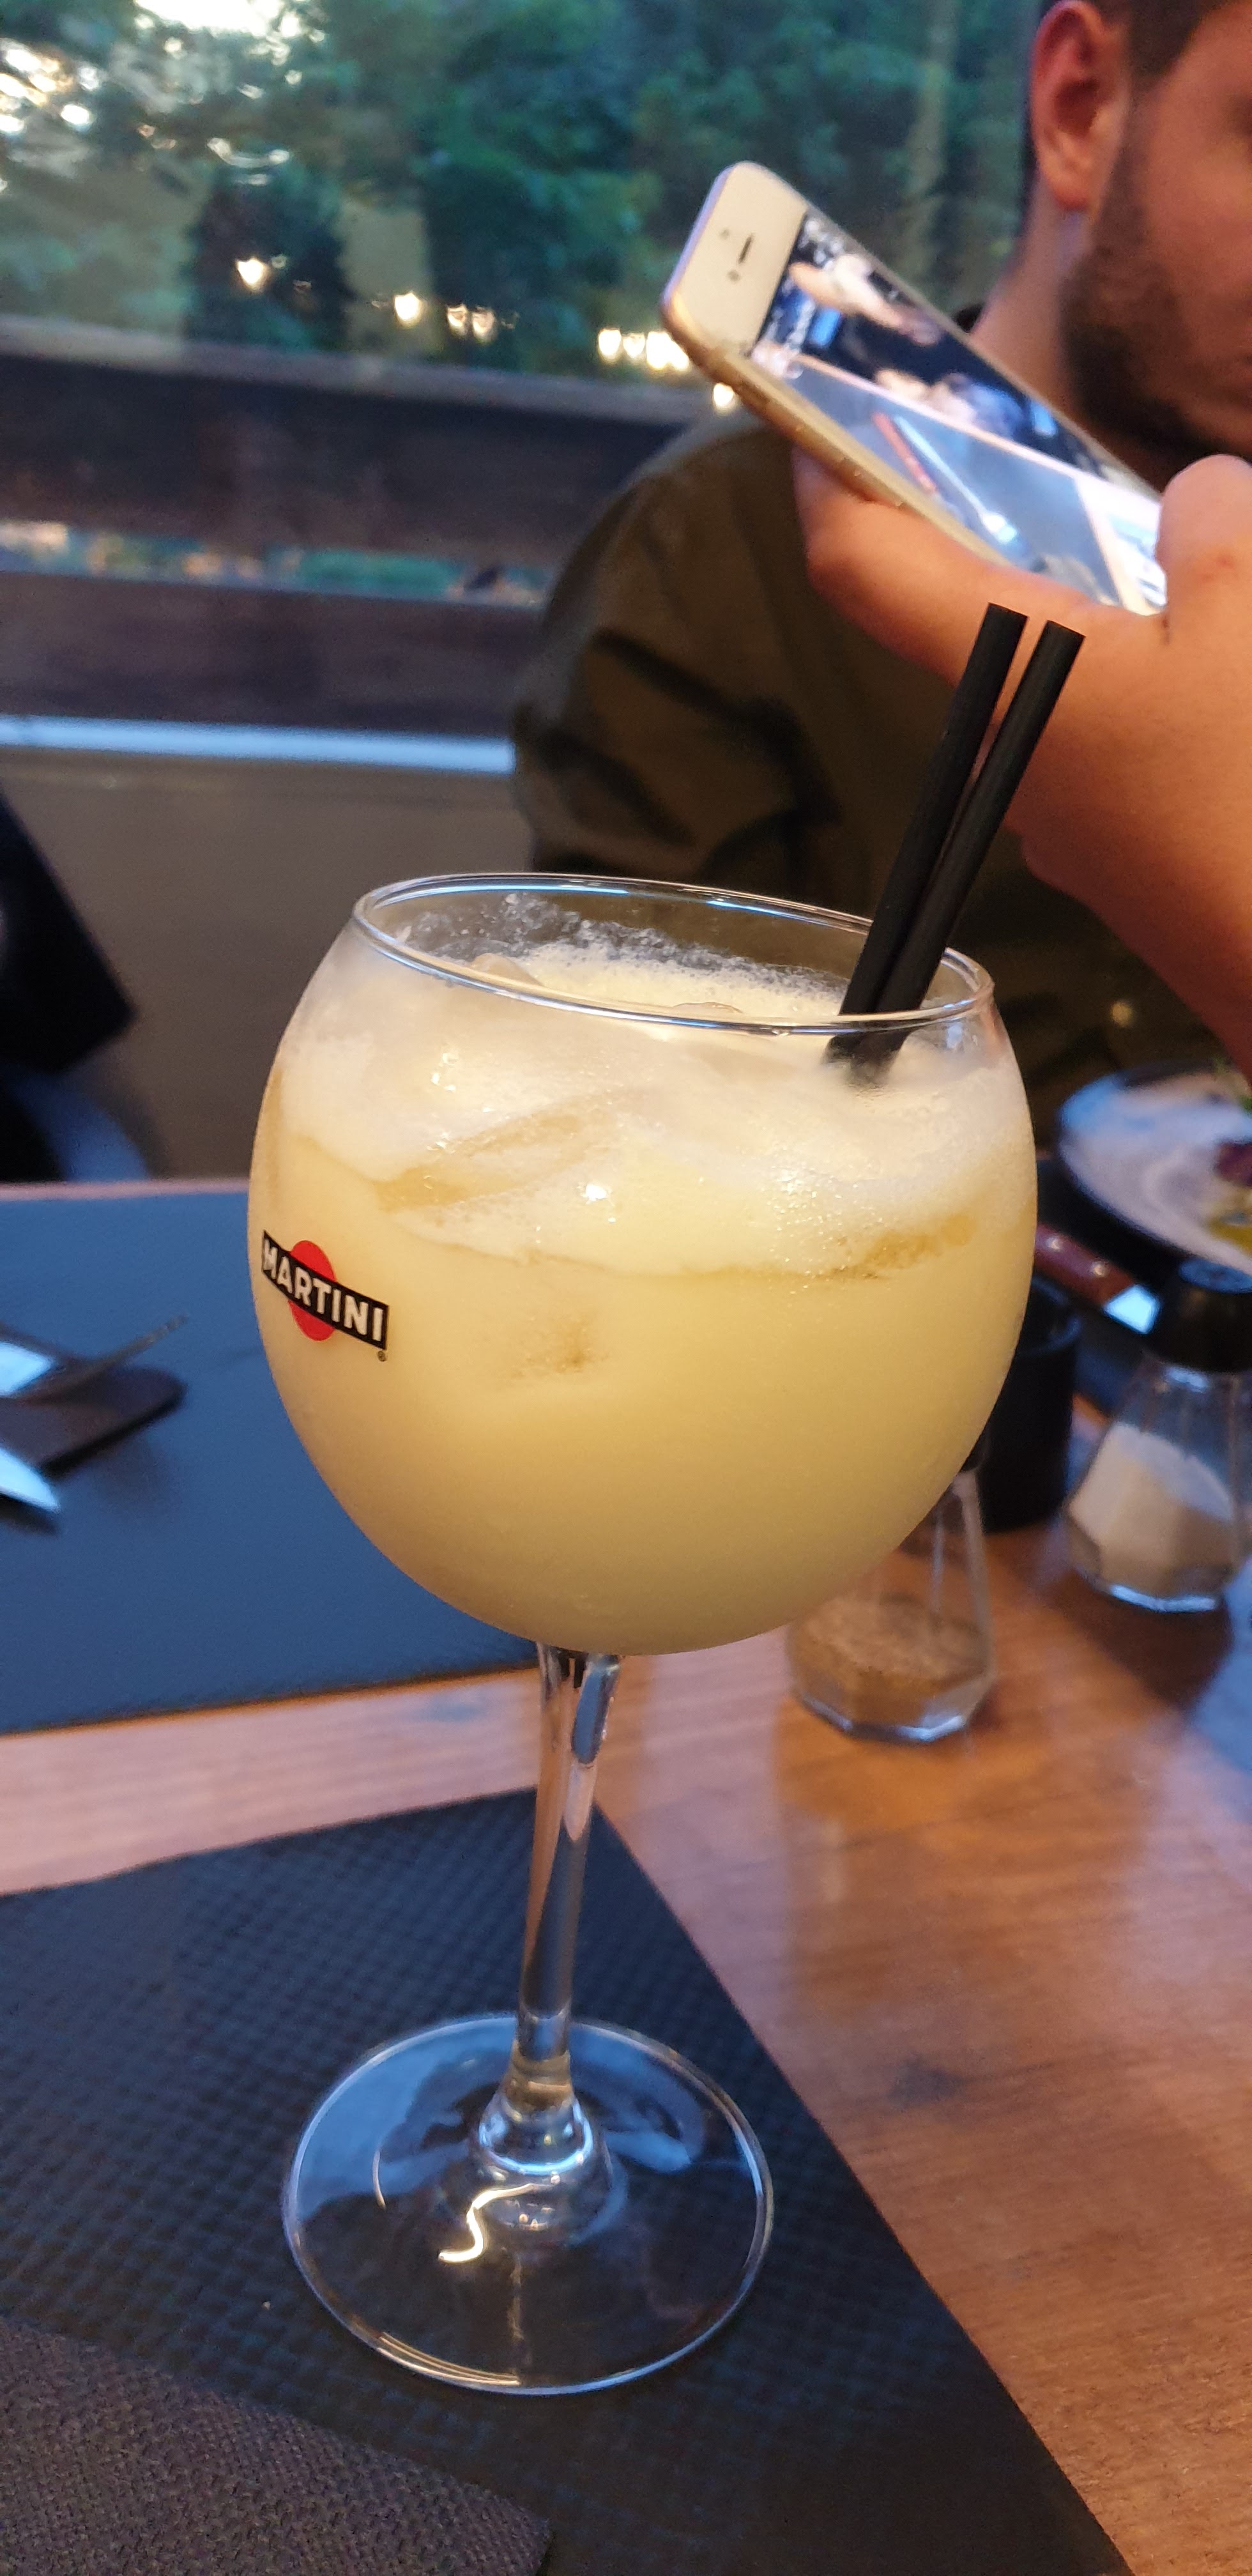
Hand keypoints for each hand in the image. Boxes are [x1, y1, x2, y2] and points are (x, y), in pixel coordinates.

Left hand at [794, 450, 1251, 1074]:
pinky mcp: (1109, 855)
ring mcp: (1052, 814)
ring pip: (1063, 678)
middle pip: (981, 614)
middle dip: (1035, 544)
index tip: (816, 422)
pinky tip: (1223, 696)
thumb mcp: (1249, 607)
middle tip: (1091, 489)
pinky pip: (1110, 740)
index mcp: (1005, 674)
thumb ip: (1211, 519)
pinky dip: (1156, 693)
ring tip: (1214, 607)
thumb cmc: (1251, 789)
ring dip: (1121, 626)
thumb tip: (1193, 503)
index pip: (859, 565)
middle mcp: (1001, 749)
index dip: (826, 480)